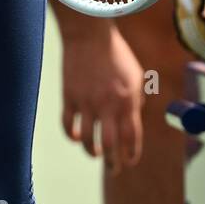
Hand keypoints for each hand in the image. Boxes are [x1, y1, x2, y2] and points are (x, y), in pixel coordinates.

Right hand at [61, 23, 143, 173]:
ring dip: (92, 152)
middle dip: (112, 163)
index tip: (129, 161)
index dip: (131, 155)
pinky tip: (75, 136)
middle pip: (110, 146)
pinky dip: (71, 135)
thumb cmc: (116, 53)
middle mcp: (108, 105)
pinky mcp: (69, 96)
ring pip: (87, 140)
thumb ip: (137, 100)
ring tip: (95, 152)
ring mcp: (87, 102)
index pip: (131, 138)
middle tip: (113, 169)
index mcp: (128, 101)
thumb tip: (133, 118)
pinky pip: (68, 124)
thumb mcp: (136, 75)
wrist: (89, 33)